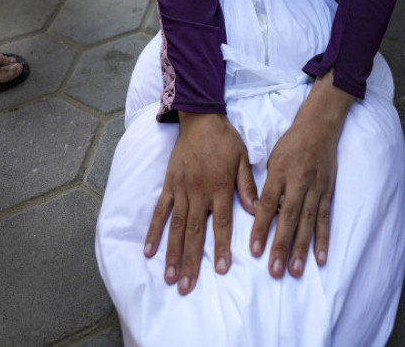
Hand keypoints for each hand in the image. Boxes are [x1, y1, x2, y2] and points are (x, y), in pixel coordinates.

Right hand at [146, 112, 257, 294]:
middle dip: (191, 262)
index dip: (222, 247)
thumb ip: (247, 186)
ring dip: (172, 253)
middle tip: (187, 287)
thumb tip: (255, 210)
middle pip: (195, 232)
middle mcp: (199, 192)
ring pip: (176, 227)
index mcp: (220, 187)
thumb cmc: (225, 139)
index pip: (221, 223)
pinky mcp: (169, 185)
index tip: (222, 270)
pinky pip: (160, 211)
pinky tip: (148, 250)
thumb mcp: (243, 158)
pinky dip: (153, 231)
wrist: (200, 118)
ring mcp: (181, 189)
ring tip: (169, 277)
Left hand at [250, 71, 351, 278]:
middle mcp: (299, 181)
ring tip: (294, 271)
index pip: (268, 203)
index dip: (260, 228)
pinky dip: (323, 240)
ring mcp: (316, 188)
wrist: (319, 128)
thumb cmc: (290, 145)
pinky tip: (320, 259)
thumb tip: (256, 213)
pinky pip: (325, 219)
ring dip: (301, 248)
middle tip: (274, 270)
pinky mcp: (328, 193)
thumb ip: (266, 185)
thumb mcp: (272, 159)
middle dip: (281, 245)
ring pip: (307, 222)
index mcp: (280, 171)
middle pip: (288, 217)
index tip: (253, 250)